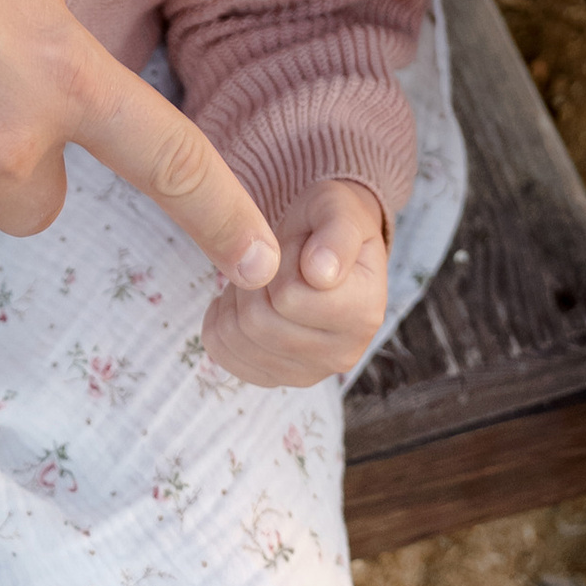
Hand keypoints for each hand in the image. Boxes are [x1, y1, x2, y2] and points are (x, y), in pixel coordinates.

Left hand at [201, 176, 389, 386]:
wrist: (326, 248)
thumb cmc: (330, 223)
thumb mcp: (338, 208)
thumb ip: (337, 233)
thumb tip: (320, 272)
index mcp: (364, 311)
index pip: (288, 295)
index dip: (279, 260)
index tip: (299, 246)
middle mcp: (343, 353)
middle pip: (258, 321)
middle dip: (253, 279)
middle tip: (273, 259)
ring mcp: (309, 373)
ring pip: (237, 338)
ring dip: (236, 297)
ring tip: (261, 276)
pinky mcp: (277, 378)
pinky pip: (224, 354)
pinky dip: (221, 320)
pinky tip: (243, 299)